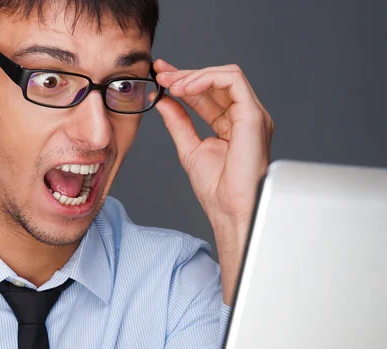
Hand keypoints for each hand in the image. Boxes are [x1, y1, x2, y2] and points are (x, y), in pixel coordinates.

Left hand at [153, 59, 273, 230]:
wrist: (230, 208)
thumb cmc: (217, 189)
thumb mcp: (189, 148)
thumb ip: (178, 123)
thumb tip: (162, 102)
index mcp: (230, 125)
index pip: (207, 94)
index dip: (184, 82)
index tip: (160, 77)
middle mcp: (244, 116)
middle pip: (215, 82)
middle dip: (185, 74)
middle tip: (160, 75)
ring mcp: (251, 114)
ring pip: (225, 75)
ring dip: (194, 75)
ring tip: (171, 85)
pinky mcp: (253, 114)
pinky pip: (233, 80)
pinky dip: (208, 78)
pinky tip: (186, 88)